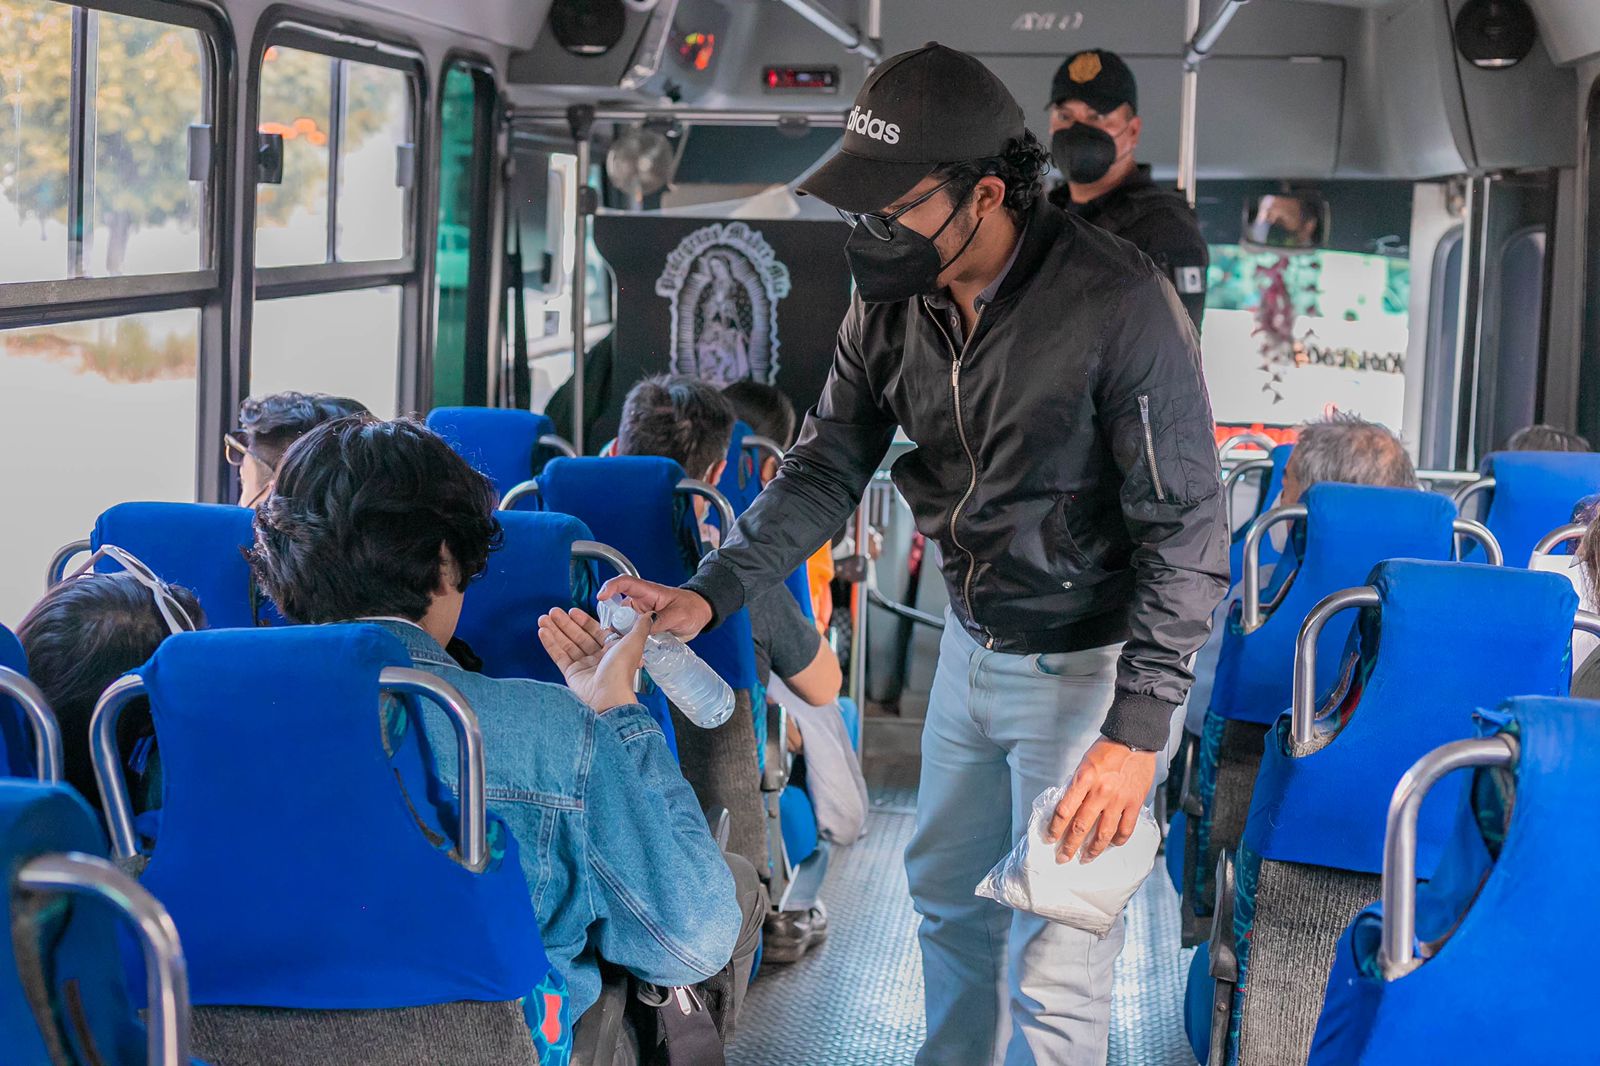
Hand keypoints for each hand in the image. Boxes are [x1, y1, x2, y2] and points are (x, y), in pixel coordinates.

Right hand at [537, 607, 648, 711]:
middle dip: (565, 623)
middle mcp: (598, 657)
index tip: (572, 611)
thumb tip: (649, 615)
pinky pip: (559, 656)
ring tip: (543, 618)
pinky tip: (543, 632)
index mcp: (613, 649)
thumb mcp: (634, 643)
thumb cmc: (621, 670)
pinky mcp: (572, 674)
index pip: (596, 630)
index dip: (583, 620)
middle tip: (553, 612)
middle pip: (578, 636)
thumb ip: (640, 627)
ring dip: (555, 631)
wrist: (608, 696)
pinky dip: (550, 644)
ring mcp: (584, 666)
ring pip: (567, 644)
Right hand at [596, 576, 712, 639]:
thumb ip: (662, 620)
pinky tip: (635, 655)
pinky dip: (630, 644)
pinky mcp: (643, 629)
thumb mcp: (679, 614)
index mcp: (648, 592)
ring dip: (621, 636)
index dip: (611, 587)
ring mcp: (640, 617)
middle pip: (618, 609)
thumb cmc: (691, 608)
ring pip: (622, 625)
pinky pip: (631, 635)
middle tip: (616, 637)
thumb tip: (644, 628)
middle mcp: (640, 603)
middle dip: (614, 622)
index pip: (625, 583)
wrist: (699, 616)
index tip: (601, 597)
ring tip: (626, 649)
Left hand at [1046, 738, 1156, 862]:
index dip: (1054, 828)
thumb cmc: (1107, 749)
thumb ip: (1077, 786)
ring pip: (1104, 833)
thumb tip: (1068, 808)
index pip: (1064, 811)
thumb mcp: (1084, 764)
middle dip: (1069, 846)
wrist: (1134, 738)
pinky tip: (1111, 845)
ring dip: (1093, 850)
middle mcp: (1100, 792)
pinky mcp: (1135, 803)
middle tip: (1063, 857)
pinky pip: (1126, 829)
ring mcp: (1119, 799)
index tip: (1049, 837)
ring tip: (1086, 858)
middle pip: (1081, 826)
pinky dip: (1117, 841)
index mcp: (1084, 779)